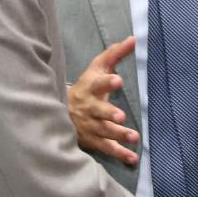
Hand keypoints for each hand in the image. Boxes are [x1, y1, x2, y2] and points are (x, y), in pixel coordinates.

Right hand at [67, 36, 139, 163]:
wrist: (63, 111)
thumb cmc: (87, 86)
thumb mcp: (98, 68)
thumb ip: (115, 54)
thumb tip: (134, 38)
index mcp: (90, 88)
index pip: (98, 83)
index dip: (108, 82)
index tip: (118, 80)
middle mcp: (89, 107)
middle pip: (99, 111)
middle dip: (109, 113)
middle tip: (121, 116)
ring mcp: (90, 125)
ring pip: (104, 131)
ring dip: (119, 134)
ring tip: (134, 137)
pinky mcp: (93, 140)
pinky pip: (107, 148)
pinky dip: (119, 154)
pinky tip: (132, 158)